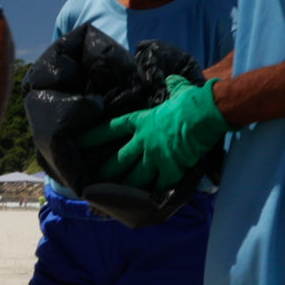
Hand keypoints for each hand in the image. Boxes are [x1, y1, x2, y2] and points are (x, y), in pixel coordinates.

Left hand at [82, 76, 229, 194]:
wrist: (206, 114)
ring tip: (113, 201)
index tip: (78, 142)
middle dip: (104, 173)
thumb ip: (173, 86)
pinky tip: (147, 205)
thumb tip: (173, 79)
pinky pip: (159, 187)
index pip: (111, 128)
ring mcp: (155, 157)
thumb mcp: (179, 90)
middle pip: (118, 160)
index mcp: (142, 121)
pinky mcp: (170, 169)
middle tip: (90, 184)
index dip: (94, 136)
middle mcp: (143, 141)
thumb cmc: (192, 101)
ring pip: (134, 179)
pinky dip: (154, 196)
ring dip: (124, 191)